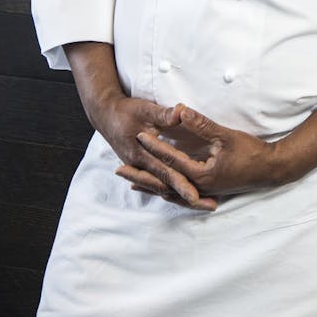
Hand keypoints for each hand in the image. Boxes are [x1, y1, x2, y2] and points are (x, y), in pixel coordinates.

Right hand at [89, 93, 212, 208]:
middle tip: (210, 206)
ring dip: (181, 197)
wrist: (105, 115)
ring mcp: (139, 168)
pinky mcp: (141, 167)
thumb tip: (181, 112)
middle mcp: (139, 166)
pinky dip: (171, 190)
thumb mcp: (146, 110)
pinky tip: (185, 196)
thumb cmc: (127, 111)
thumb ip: (164, 114)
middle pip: (165, 187)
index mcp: (140, 154)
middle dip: (187, 198)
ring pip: (161, 188)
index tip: (197, 196)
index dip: (182, 184)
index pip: (165, 173)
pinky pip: (157, 183)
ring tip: (203, 204)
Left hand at [125, 105, 282, 209]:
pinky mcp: (207, 191)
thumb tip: (181, 111)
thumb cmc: (251, 152)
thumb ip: (202, 124)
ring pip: (169, 191)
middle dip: (140, 174)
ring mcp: (202, 191)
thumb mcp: (226, 135)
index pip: (172, 159)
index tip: (139, 134)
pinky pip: (179, 194)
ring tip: (130, 181)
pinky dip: (165, 190)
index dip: (155, 145)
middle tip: (118, 169)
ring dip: (150, 185)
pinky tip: (158, 188)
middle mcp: (198, 186)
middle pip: (163, 182)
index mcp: (202, 174)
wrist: (271, 169)